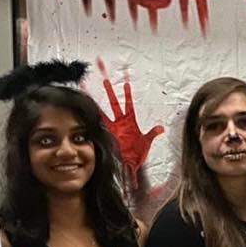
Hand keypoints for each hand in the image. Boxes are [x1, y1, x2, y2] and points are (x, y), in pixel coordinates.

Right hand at [97, 58, 164, 186]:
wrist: (129, 166)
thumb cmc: (137, 155)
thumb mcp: (146, 142)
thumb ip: (152, 133)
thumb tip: (161, 128)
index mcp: (130, 122)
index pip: (129, 105)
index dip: (128, 95)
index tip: (126, 84)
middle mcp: (120, 124)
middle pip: (114, 104)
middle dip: (110, 92)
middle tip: (106, 80)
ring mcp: (112, 129)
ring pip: (103, 113)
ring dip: (97, 104)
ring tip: (89, 93)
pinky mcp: (107, 136)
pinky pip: (98, 127)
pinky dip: (91, 121)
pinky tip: (84, 113)